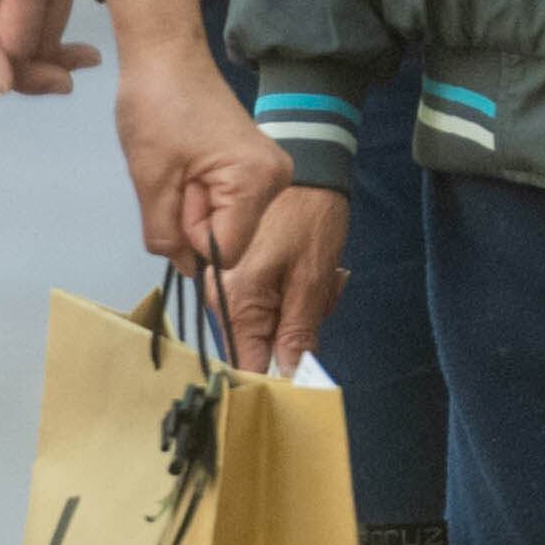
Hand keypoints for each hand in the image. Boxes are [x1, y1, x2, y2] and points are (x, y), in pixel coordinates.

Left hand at [107, 0, 300, 280]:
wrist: (165, 55)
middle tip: (177, 172)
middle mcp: (276, 180)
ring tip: (182, 163)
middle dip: (192, 218)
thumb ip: (166, 235)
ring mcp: (269, 172)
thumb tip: (188, 268)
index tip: (178, 191)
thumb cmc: (156, 108)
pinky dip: (201, 193)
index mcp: (257, 182)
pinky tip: (191, 162)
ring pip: (224, 222)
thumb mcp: (151, 180)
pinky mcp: (256, 166)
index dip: (191, 234)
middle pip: (228, 238)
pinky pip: (226, 204)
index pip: (225, 252)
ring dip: (194, 205)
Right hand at [215, 184, 351, 375]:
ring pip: (267, 324)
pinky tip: (309, 272)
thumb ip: (298, 332)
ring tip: (322, 279)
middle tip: (325, 297)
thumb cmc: (310, 217)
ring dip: (299, 312)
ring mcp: (225, 283)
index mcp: (234, 299)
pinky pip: (265, 303)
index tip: (306, 375)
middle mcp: (219, 295)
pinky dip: (291, 295)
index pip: (247, 364)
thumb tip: (290, 376)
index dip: (277, 377)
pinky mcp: (237, 273)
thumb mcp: (313, 279)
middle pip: (259, 344)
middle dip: (296, 334)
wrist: (306, 167)